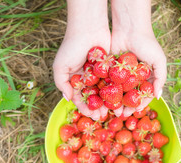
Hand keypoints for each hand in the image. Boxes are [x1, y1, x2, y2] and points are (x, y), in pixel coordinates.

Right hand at [53, 0, 109, 120]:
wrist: (88, 28)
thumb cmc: (71, 46)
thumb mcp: (60, 66)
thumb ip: (61, 84)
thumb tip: (68, 99)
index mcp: (75, 80)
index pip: (80, 99)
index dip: (85, 108)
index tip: (92, 115)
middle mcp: (87, 79)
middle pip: (93, 98)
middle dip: (98, 108)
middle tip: (103, 116)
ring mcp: (99, 74)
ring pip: (104, 93)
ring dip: (108, 103)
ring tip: (113, 110)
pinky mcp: (110, 69)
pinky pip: (113, 83)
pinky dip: (116, 92)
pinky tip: (120, 99)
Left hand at [111, 0, 166, 116]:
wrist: (130, 27)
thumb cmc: (148, 43)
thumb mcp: (159, 60)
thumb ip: (160, 78)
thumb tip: (158, 96)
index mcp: (146, 77)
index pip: (143, 95)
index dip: (139, 104)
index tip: (133, 112)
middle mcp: (133, 77)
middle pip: (129, 96)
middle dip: (125, 106)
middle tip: (120, 114)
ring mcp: (121, 74)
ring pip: (117, 92)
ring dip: (114, 102)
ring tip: (111, 110)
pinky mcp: (110, 69)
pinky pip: (108, 82)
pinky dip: (106, 91)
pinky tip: (103, 99)